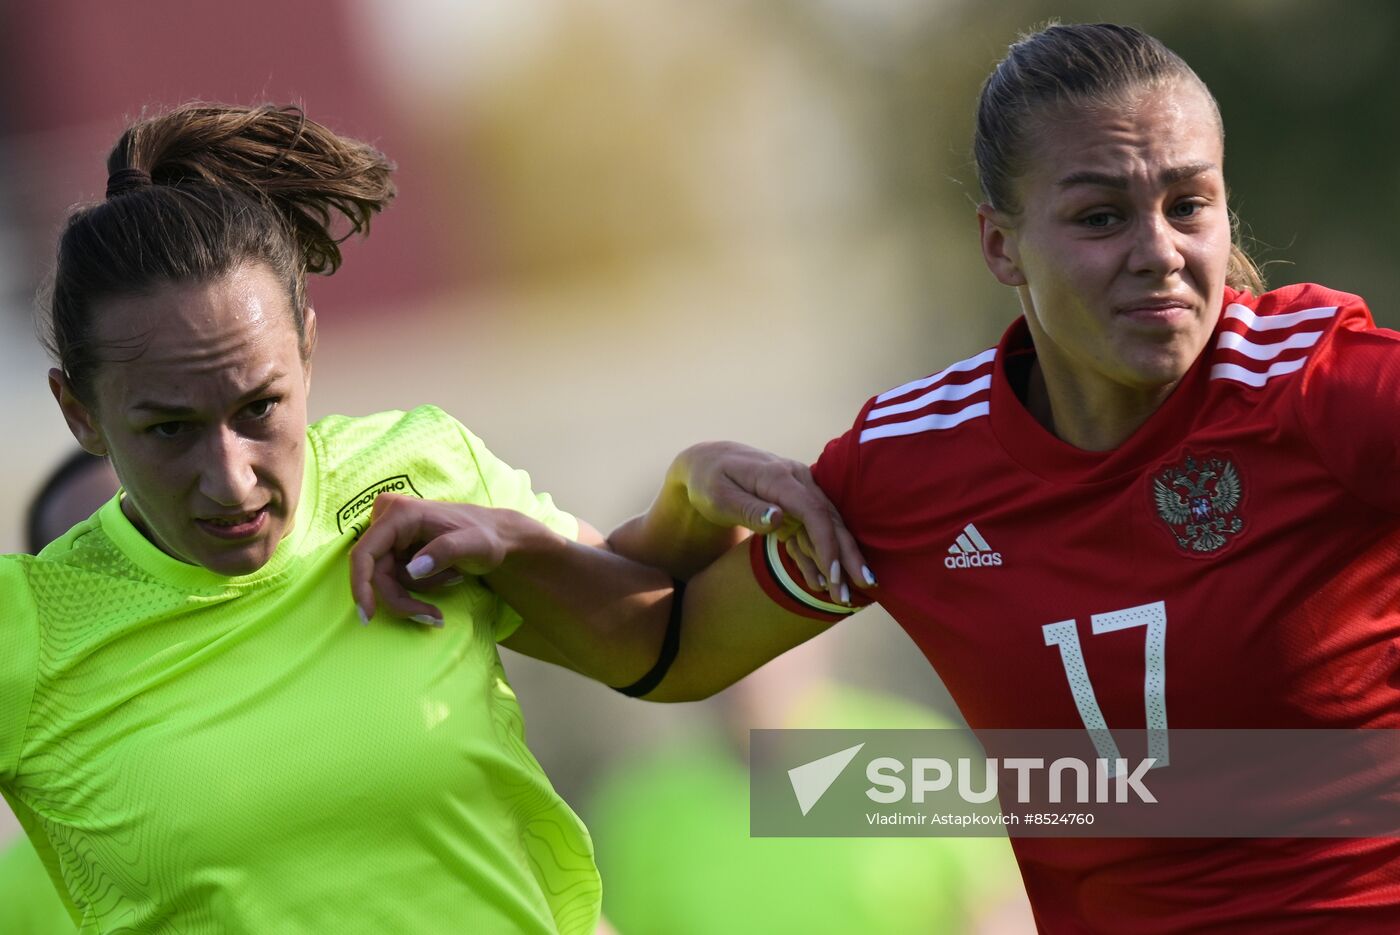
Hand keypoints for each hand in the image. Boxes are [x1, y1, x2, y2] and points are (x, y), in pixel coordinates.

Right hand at [348, 494, 533, 625]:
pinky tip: (447, 576)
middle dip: (403, 598)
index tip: (368, 617)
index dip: (361, 586)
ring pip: (385, 580)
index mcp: (400, 513)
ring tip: (453, 579)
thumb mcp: (476, 544)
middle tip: (434, 617)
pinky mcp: (395, 546)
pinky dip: (418, 588)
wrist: (496, 534)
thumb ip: (446, 552)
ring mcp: (390, 533)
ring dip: (417, 592)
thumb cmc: (488, 536)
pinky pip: (394, 578)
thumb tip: (413, 570)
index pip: (364, 553)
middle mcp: (388, 519)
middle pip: (376, 574)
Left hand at [671, 441, 872, 603]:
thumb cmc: (709, 480)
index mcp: (779, 477)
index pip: (814, 512)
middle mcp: (797, 481)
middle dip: (847, 555)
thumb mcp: (718, 495)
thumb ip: (749, 508)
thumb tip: (779, 519)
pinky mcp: (794, 507)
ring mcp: (799, 493)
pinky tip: (824, 584)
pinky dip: (817, 557)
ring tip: (846, 596)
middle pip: (831, 520)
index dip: (828, 543)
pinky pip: (810, 533)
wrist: (709, 461)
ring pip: (828, 528)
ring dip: (839, 561)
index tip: (834, 574)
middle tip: (865, 585)